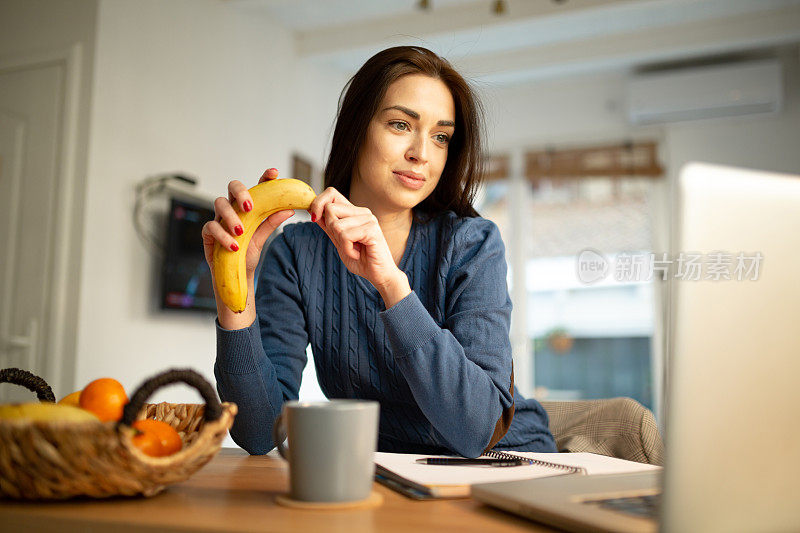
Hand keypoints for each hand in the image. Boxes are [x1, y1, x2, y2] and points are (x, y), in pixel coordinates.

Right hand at [202, 168, 294, 326]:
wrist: (236, 276)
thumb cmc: (247, 254)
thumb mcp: (262, 237)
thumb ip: (271, 222)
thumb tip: (290, 209)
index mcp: (248, 207)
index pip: (256, 188)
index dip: (264, 178)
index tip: (273, 174)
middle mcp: (233, 209)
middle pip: (232, 187)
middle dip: (241, 192)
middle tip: (250, 206)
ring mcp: (219, 219)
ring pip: (219, 203)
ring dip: (230, 216)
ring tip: (240, 232)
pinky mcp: (208, 233)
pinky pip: (211, 227)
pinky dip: (222, 236)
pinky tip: (233, 246)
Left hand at [308, 188, 409, 305]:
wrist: (378, 275)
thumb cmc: (361, 259)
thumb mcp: (339, 241)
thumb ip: (328, 226)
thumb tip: (313, 211)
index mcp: (354, 212)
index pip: (331, 193)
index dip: (318, 203)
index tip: (314, 218)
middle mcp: (362, 212)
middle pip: (330, 208)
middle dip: (331, 229)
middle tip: (344, 242)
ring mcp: (369, 219)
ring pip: (336, 225)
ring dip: (341, 243)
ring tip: (354, 249)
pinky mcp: (372, 230)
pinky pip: (346, 236)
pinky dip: (348, 249)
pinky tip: (358, 253)